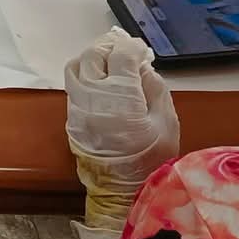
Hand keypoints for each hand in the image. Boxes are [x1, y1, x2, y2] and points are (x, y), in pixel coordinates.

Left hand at [65, 29, 179, 238]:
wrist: (121, 191)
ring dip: (92, 57)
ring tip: (109, 60)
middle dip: (109, 47)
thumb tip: (144, 69)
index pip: (120, 54)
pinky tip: (99, 79)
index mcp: (121, 94)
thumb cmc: (150, 159)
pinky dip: (84, 73)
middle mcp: (94, 94)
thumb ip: (156, 89)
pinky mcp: (71, 115)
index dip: (132, 47)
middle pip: (93, 54)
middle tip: (123, 49)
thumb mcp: (166, 123)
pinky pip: (72, 83)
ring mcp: (78, 104)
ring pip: (77, 66)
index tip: (141, 50)